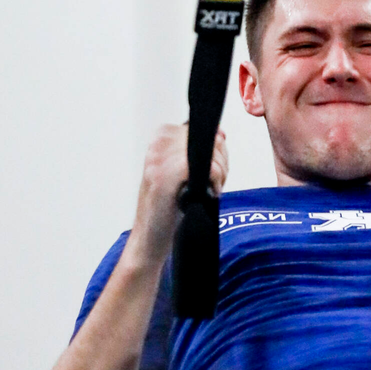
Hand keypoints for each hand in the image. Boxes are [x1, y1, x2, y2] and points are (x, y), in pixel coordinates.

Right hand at [131, 125, 228, 262]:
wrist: (149, 240)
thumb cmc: (167, 210)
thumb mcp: (184, 174)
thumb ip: (201, 151)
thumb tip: (221, 134)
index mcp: (160, 140)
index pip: (202, 130)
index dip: (215, 152)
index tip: (209, 172)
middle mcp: (157, 146)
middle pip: (210, 140)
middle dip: (219, 163)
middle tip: (209, 185)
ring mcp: (158, 161)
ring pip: (210, 152)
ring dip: (217, 175)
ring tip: (204, 192)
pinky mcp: (164, 179)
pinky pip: (205, 167)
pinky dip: (213, 182)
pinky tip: (205, 195)